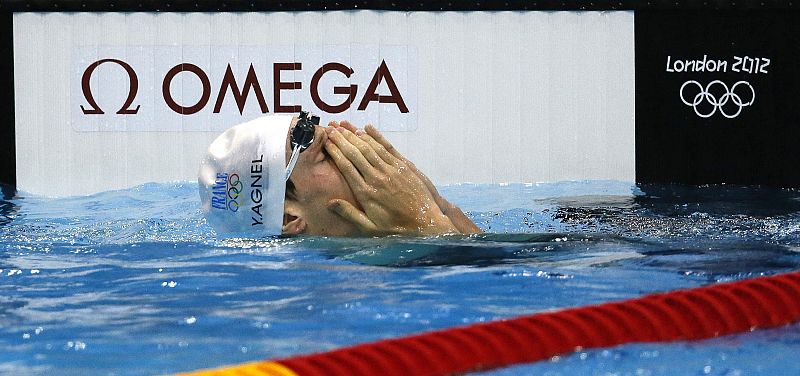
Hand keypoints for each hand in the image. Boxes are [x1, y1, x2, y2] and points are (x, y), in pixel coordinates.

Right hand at [323, 126, 458, 235]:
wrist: (426, 223)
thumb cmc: (397, 228)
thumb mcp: (370, 228)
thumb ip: (350, 214)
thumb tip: (330, 203)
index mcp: (366, 193)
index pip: (346, 166)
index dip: (335, 152)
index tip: (326, 142)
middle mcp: (377, 178)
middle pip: (355, 153)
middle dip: (341, 139)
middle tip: (330, 129)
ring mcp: (391, 170)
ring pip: (370, 148)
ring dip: (355, 135)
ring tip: (343, 126)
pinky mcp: (404, 166)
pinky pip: (387, 148)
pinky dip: (376, 137)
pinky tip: (367, 128)